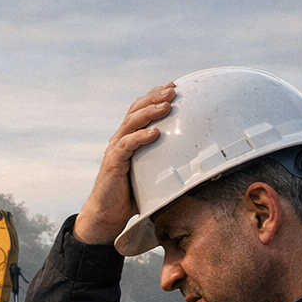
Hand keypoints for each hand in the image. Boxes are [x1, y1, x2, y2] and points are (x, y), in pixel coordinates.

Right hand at [74, 82, 174, 245]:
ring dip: (150, 112)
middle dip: (154, 97)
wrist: (106, 215)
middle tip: (173, 90)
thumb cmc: (129, 196)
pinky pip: (127, 145)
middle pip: (135, 110)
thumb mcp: (151, 174)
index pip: (139, 110)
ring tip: (167, 105)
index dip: (154, 96)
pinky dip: (141, 137)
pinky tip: (154, 133)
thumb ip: (165, 163)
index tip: (173, 87)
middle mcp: (120, 140)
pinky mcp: (113, 163)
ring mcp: (115, 150)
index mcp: (128, 139)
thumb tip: (195, 163)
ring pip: (131, 123)